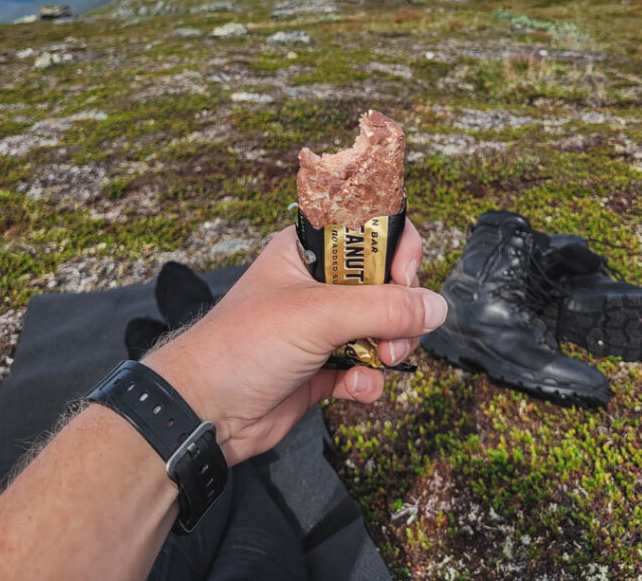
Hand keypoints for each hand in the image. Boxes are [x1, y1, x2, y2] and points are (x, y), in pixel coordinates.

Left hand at [145, 219, 445, 464]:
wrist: (202, 412)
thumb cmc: (244, 345)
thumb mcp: (319, 314)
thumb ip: (383, 307)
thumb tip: (439, 306)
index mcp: (308, 250)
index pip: (369, 229)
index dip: (397, 250)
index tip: (406, 278)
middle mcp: (318, 283)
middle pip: (386, 283)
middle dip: (401, 310)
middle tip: (397, 336)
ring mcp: (321, 327)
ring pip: (381, 328)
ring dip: (390, 347)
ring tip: (380, 363)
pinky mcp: (322, 367)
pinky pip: (365, 367)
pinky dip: (368, 380)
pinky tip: (356, 390)